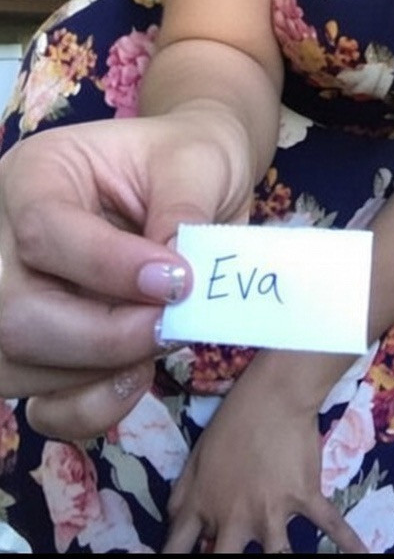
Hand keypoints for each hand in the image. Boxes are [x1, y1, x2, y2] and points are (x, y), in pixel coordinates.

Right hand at [0, 109, 256, 435]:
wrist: (193, 182)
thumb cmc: (189, 159)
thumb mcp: (198, 161)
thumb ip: (184, 211)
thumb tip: (175, 280)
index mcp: (35, 174)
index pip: (42, 232)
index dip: (109, 268)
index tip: (178, 282)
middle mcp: (2, 240)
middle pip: (15, 313)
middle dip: (106, 333)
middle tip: (175, 322)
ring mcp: (8, 301)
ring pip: (18, 366)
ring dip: (102, 369)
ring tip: (164, 336)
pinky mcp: (34, 354)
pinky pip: (39, 410)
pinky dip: (91, 408)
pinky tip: (138, 374)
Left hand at [164, 351, 367, 553]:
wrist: (275, 395)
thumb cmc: (232, 421)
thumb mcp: (196, 455)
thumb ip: (182, 494)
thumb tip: (171, 521)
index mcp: (205, 506)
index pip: (178, 548)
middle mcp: (236, 518)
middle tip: (232, 558)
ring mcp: (273, 512)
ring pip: (277, 557)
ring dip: (280, 557)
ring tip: (282, 554)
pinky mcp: (305, 498)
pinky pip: (331, 526)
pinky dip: (350, 543)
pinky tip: (364, 555)